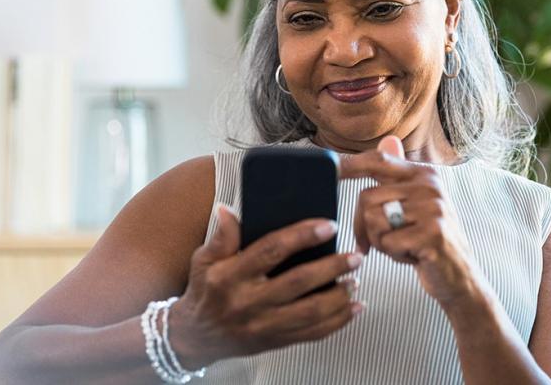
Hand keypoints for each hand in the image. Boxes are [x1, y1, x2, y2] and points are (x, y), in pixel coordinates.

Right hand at [167, 206, 363, 368]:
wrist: (195, 336)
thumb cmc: (204, 292)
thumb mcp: (203, 260)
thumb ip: (221, 236)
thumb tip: (227, 209)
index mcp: (230, 276)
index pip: (270, 251)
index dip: (301, 236)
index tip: (328, 226)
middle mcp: (248, 302)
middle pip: (297, 283)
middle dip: (331, 268)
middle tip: (354, 256)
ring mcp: (263, 325)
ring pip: (309, 312)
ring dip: (339, 296)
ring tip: (356, 280)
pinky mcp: (275, 341)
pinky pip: (312, 334)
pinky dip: (338, 322)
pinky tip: (354, 308)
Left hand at [341, 136, 488, 307]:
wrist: (459, 276)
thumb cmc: (428, 242)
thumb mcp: (414, 205)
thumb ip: (397, 177)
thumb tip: (387, 141)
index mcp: (423, 174)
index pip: (378, 161)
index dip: (349, 164)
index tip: (329, 167)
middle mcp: (429, 185)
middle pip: (367, 197)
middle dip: (364, 226)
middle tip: (382, 241)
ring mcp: (433, 208)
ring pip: (374, 220)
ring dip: (380, 242)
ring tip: (403, 246)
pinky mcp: (432, 232)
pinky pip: (388, 242)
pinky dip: (393, 254)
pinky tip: (413, 256)